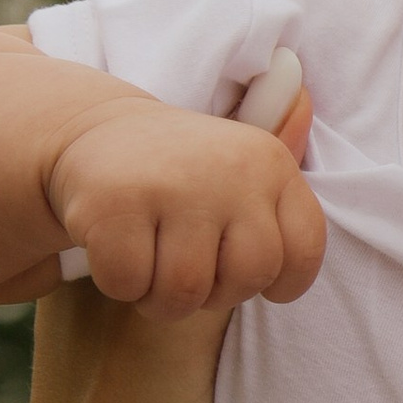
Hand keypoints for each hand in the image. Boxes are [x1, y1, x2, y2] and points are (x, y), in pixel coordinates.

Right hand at [46, 93, 323, 318]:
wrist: (97, 132)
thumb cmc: (183, 173)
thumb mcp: (241, 169)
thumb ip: (281, 184)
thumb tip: (304, 104)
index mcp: (270, 163)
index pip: (304, 250)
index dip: (281, 282)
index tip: (248, 277)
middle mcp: (230, 168)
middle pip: (248, 279)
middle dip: (215, 296)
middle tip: (188, 272)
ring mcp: (173, 184)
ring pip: (186, 292)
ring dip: (162, 299)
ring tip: (152, 266)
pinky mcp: (115, 203)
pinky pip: (130, 284)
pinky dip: (120, 284)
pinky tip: (118, 252)